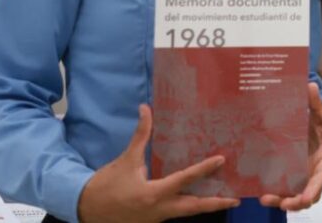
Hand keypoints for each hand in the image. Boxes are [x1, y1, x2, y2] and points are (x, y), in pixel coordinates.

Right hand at [77, 104, 238, 222]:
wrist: (84, 209)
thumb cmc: (106, 184)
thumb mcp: (126, 159)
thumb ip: (141, 135)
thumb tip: (146, 109)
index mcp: (153, 193)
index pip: (185, 180)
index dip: (204, 169)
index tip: (221, 160)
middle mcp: (159, 210)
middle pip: (194, 208)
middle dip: (216, 204)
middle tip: (236, 199)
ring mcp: (156, 220)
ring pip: (185, 213)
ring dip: (203, 205)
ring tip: (223, 197)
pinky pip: (173, 215)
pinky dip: (186, 207)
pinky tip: (196, 199)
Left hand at [260, 83, 321, 210]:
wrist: (320, 130)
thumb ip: (315, 102)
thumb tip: (310, 86)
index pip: (321, 176)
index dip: (314, 189)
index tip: (305, 198)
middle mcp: (315, 171)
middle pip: (308, 194)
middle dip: (295, 202)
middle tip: (281, 203)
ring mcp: (304, 176)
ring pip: (296, 196)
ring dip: (282, 201)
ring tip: (265, 199)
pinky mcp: (293, 177)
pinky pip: (286, 190)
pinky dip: (276, 195)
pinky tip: (261, 193)